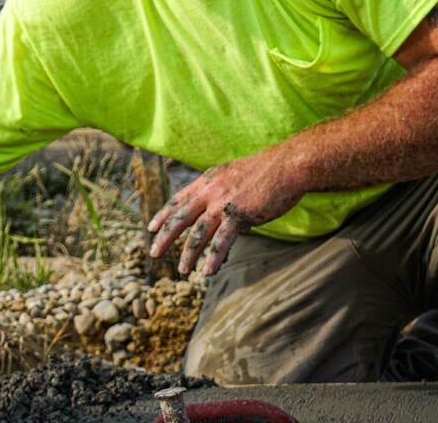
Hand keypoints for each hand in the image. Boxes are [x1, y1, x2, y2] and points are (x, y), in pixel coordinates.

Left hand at [146, 153, 304, 275]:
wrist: (287, 166)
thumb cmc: (265, 173)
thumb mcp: (233, 178)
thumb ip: (221, 194)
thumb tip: (218, 217)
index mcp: (207, 181)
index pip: (178, 200)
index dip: (164, 215)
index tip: (151, 228)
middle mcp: (210, 191)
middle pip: (181, 217)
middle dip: (165, 236)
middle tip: (154, 253)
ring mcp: (223, 203)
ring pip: (198, 233)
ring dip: (189, 254)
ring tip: (182, 270)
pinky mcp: (239, 215)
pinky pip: (222, 240)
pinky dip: (213, 257)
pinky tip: (207, 271)